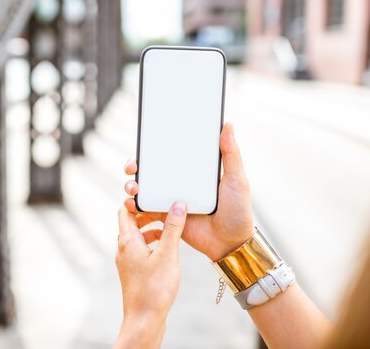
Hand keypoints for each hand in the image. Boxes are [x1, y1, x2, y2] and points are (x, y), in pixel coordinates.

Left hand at [114, 202, 187, 348]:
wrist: (144, 320)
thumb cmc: (154, 289)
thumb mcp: (168, 255)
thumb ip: (173, 229)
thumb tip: (177, 205)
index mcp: (127, 241)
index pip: (126, 211)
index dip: (138, 200)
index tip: (154, 195)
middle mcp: (123, 249)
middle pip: (132, 223)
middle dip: (149, 216)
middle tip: (167, 211)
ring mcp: (127, 262)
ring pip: (138, 238)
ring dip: (152, 231)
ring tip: (171, 231)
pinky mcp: (133, 273)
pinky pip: (141, 252)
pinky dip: (152, 246)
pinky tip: (167, 252)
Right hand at [123, 123, 253, 260]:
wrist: (231, 243)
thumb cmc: (238, 211)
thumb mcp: (237, 179)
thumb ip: (230, 154)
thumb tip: (228, 125)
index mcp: (193, 171)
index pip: (170, 154)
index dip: (154, 148)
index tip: (145, 143)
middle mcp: (179, 183)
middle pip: (151, 170)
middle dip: (136, 165)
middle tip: (132, 167)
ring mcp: (171, 200)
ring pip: (144, 188)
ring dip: (132, 185)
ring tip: (133, 187)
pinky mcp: (166, 217)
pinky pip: (146, 209)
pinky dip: (135, 205)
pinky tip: (132, 204)